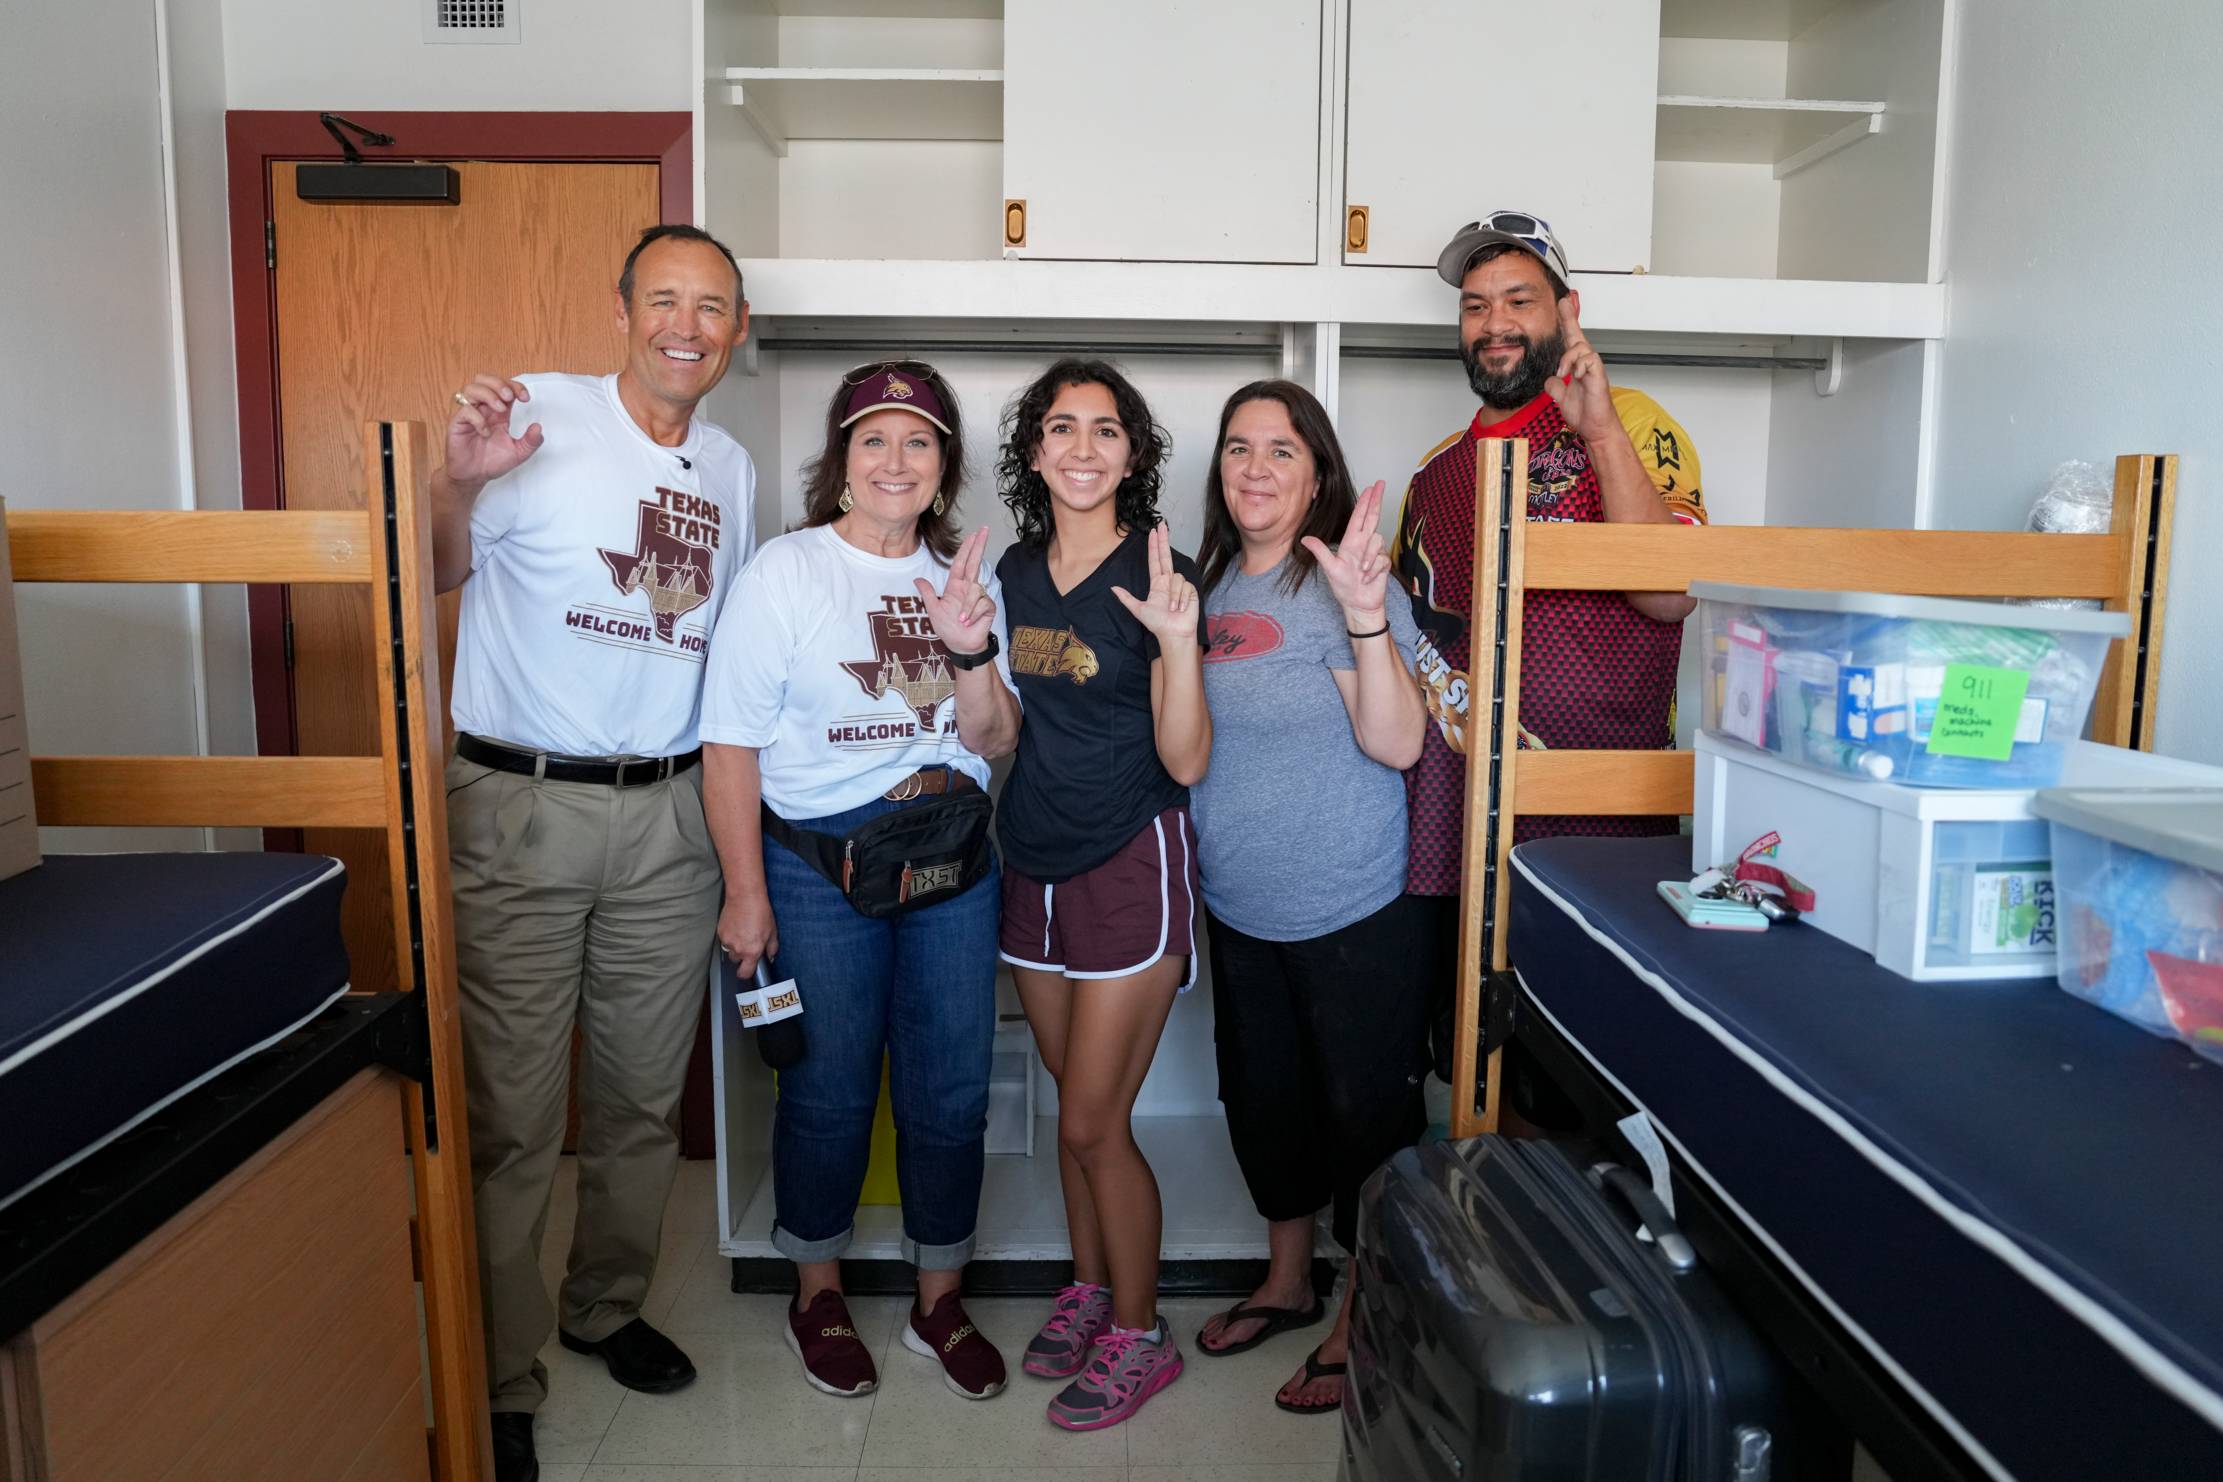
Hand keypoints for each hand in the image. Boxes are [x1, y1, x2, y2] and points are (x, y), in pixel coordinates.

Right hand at [444, 374, 541, 488]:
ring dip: (488, 395)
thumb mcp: (518, 453)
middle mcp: (483, 409)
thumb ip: (531, 441)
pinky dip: (477, 418)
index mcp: (498, 412)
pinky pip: (465, 411)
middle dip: (499, 383)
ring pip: (471, 389)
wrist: (473, 477)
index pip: (504, 387)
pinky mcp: (457, 424)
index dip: (515, 386)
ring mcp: (469, 414)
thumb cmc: (492, 462)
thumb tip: (539, 427)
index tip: (525, 398)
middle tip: (509, 398)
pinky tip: (485, 432)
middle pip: (484, 379)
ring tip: (499, 410)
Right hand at [716, 888, 778, 977]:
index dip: (746, 973)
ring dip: (735, 945)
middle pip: (736, 961)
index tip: (748, 969)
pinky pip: (724, 939)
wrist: (745, 897)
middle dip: (741, 955)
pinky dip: (730, 935)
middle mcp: (738, 949)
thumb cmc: (760, 912)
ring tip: (743, 932)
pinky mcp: (720, 932)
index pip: (744, 973)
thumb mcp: (772, 931)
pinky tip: (737, 926)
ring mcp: (727, 941)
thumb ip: (772, 948)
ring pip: (730, 949)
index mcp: (752, 951)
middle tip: (748, 943)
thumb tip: (770, 957)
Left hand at [914, 527, 997, 655]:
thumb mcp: (933, 610)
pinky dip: (973, 614)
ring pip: (974, 590)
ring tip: (962, 620)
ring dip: (966, 607)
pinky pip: (981, 603)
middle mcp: (968, 588)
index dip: (966, 548)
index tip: (972, 534)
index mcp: (955, 586)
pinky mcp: (988, 606)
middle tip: (985, 529)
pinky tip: (970, 622)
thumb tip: (917, 579)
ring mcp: (979, 596)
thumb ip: (927, 594)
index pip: (961, 563)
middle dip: (979, 545)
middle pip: (975, 562)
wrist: (961, 645)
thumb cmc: (949, 629)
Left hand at [1110, 523, 1198, 642]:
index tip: (1153, 532)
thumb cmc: (1158, 623)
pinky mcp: (1190, 590)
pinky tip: (1181, 608)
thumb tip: (1112, 588)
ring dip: (1173, 596)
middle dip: (1164, 540)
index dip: (1154, 546)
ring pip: (1176, 578)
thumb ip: (1126, 598)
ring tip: (1172, 609)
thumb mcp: (1138, 609)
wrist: (1174, 634)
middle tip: (1162, 525)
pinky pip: (1185, 587)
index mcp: (1157, 583)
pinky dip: (1182, 599)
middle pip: (1166, 556)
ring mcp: (1180, 585)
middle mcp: (1168, 581)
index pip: (1155, 560)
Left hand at [1303, 480, 1390, 627]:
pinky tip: (1368, 578)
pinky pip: (1382, 559)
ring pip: (1377, 540)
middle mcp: (1364, 544)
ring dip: (1369, 557)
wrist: (1358, 604)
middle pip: (1373, 517)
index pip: (1359, 517)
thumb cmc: (1344, 587)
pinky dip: (1373, 569)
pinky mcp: (1384, 563)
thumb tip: (1305, 538)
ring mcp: (1375, 553)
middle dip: (1376, 500)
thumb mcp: (1330, 568)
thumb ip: (1320, 552)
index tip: (1372, 487)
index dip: (1365, 502)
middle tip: (1382, 483)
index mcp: (1351, 542)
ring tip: (1361, 572)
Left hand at [1543, 295, 1616, 442]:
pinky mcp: (1599, 374)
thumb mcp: (1561, 397)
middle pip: (1577, 336)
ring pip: (1580, 347)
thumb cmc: (1584, 413)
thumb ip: (1555, 386)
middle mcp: (1586, 363)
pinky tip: (1576, 375)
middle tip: (1563, 302)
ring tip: (1563, 373)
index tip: (1561, 306)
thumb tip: (1550, 379)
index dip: (1566, 323)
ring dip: (1567, 359)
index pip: (1570, 341)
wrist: (1595, 428)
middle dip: (1570, 318)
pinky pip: (1589, 359)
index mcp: (1577, 366)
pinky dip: (1579, 366)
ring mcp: (1593, 368)